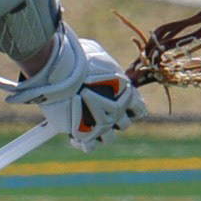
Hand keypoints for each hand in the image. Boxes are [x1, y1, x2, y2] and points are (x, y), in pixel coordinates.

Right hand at [0, 30, 145, 150]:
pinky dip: (82, 141)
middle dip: (111, 117)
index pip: (138, 109)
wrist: (61, 73)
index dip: (128, 106)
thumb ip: (104, 68)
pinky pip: (89, 146)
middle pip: (123, 124)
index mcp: (127, 94)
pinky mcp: (85, 136)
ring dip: (98, 131)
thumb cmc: (79, 59)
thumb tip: (101, 68)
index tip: (116, 101)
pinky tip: (74, 133)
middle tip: (95, 108)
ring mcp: (103, 126)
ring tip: (83, 121)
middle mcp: (119, 113)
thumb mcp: (97, 54)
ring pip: (108, 138)